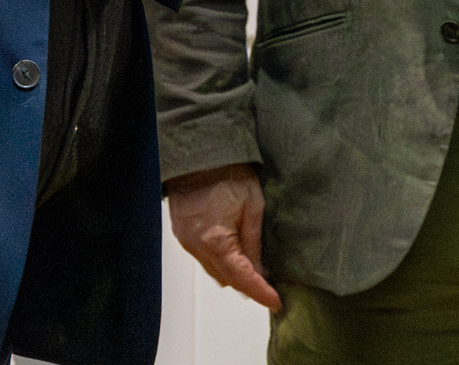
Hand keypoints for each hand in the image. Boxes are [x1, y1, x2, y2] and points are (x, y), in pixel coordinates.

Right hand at [166, 164, 280, 311]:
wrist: (200, 156)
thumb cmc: (227, 173)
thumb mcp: (253, 206)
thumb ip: (254, 242)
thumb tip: (260, 270)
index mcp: (215, 240)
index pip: (241, 278)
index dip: (260, 292)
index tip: (275, 302)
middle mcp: (197, 246)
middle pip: (226, 278)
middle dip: (247, 283)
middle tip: (270, 283)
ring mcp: (187, 242)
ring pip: (214, 270)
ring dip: (232, 272)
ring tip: (254, 266)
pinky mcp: (182, 235)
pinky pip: (203, 258)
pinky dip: (219, 259)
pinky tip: (233, 251)